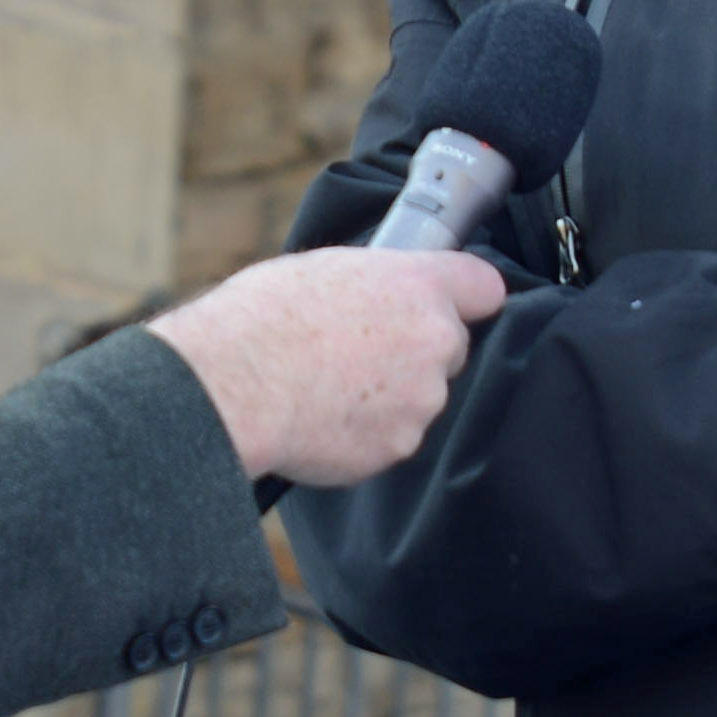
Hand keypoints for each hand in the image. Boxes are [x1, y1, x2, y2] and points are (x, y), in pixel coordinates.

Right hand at [153, 247, 510, 492]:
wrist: (231, 384)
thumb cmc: (260, 319)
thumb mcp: (320, 270)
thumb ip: (372, 286)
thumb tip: (374, 298)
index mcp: (418, 285)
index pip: (485, 287)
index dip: (463, 298)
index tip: (448, 306)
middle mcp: (434, 341)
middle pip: (449, 348)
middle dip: (413, 353)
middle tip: (356, 353)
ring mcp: (420, 400)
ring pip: (417, 398)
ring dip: (386, 398)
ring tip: (324, 389)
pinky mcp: (397, 446)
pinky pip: (388, 438)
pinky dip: (361, 435)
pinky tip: (318, 419)